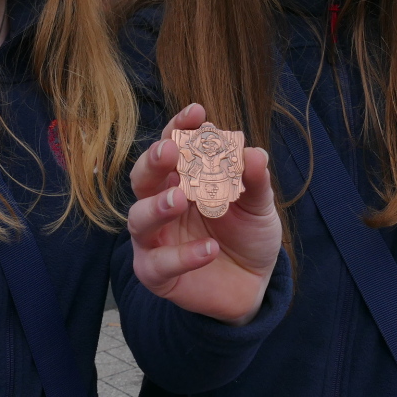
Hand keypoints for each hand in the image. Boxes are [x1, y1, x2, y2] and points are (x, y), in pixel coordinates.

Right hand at [128, 104, 281, 325]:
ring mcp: (154, 238)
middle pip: (142, 177)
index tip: (197, 112)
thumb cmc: (247, 234)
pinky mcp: (156, 273)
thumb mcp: (257, 206)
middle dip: (153, 161)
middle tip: (171, 151)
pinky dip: (183, 256)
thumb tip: (254, 153)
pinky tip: (209, 248)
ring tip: (180, 198)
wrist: (253, 283)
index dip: (179, 127)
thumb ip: (254, 182)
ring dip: (157, 206)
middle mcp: (160, 202)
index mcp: (180, 177)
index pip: (172, 144)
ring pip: (139, 219)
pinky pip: (160, 264)